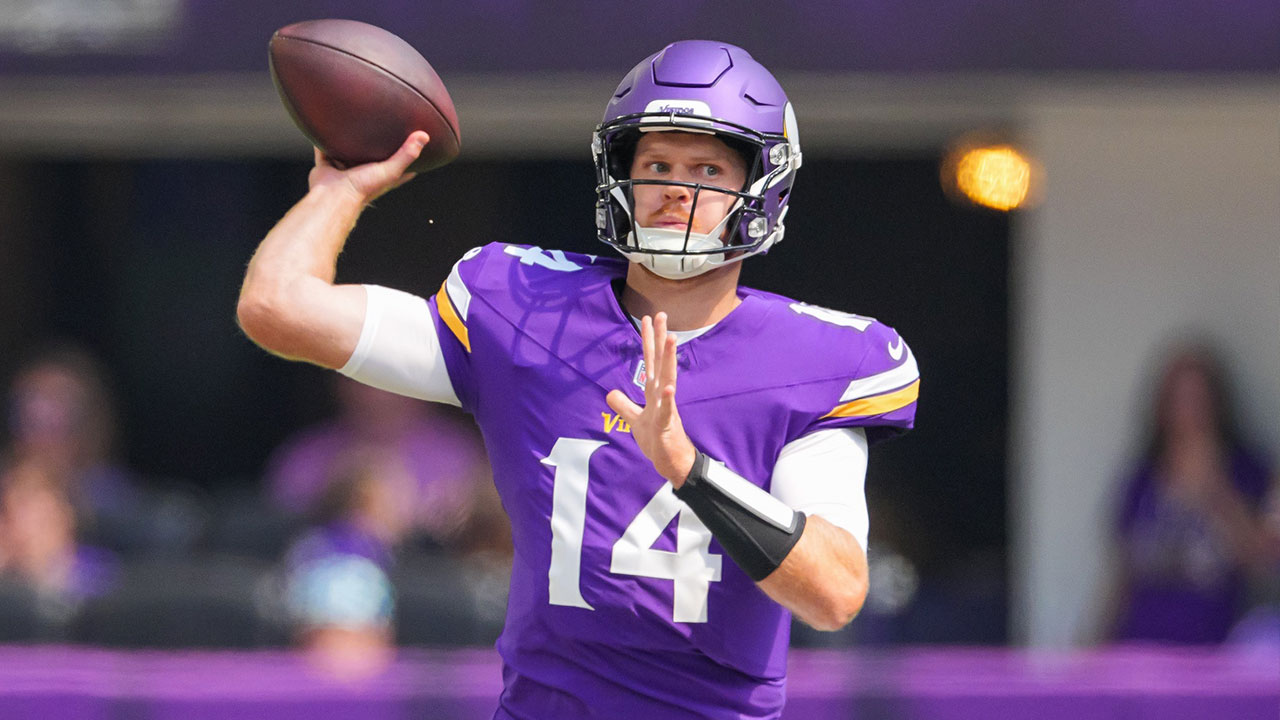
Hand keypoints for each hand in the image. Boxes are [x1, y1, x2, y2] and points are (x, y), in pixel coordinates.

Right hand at [308, 131, 429, 204]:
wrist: (333, 196)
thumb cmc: (362, 188)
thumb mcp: (390, 170)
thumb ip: (406, 154)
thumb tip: (424, 136)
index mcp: (380, 176)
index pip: (399, 166)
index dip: (406, 155)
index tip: (413, 143)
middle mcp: (362, 173)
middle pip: (371, 156)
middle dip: (374, 145)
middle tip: (380, 126)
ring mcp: (344, 170)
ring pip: (347, 152)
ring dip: (349, 142)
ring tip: (353, 124)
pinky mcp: (326, 167)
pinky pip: (323, 151)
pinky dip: (323, 142)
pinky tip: (325, 127)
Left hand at [606, 313, 697, 485]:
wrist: (671, 463)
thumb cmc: (657, 441)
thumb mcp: (635, 421)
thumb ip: (624, 405)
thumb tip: (610, 393)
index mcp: (653, 392)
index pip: (650, 361)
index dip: (648, 340)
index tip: (648, 319)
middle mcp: (661, 395)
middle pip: (660, 362)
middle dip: (660, 339)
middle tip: (662, 315)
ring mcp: (666, 408)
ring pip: (667, 379)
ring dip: (669, 360)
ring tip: (671, 338)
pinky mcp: (667, 425)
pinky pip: (667, 411)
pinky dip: (668, 399)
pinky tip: (669, 388)